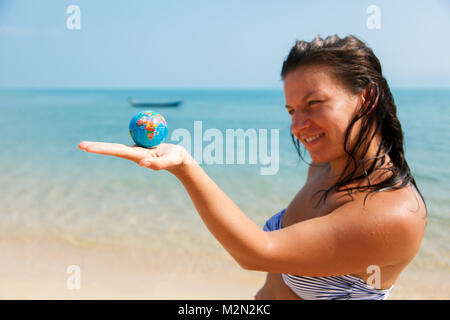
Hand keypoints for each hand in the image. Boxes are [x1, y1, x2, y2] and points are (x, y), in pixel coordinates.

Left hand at [78, 141, 192, 174]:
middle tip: (79, 145)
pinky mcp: (139, 148)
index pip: (116, 151)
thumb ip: (157, 164)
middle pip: (111, 150)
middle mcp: (133, 154)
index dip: (102, 149)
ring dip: (100, 146)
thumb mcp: (170, 160)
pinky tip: (104, 144)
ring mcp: (135, 151)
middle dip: (96, 148)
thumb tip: (141, 164)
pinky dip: (113, 143)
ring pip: (115, 147)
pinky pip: (125, 143)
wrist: (179, 161)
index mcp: (137, 156)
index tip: (87, 148)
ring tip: (85, 146)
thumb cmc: (176, 160)